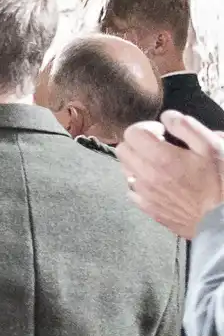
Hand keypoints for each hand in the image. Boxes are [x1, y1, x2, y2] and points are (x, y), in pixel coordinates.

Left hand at [122, 112, 223, 239]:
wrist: (222, 219)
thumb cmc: (221, 181)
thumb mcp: (213, 146)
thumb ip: (187, 127)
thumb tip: (167, 116)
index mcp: (161, 158)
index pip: (131, 133)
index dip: (145, 127)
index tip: (162, 132)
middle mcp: (146, 176)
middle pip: (122, 150)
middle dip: (137, 142)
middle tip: (158, 145)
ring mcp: (144, 194)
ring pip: (125, 169)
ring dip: (137, 161)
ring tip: (160, 163)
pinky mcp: (148, 208)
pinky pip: (132, 190)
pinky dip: (141, 181)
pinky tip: (159, 182)